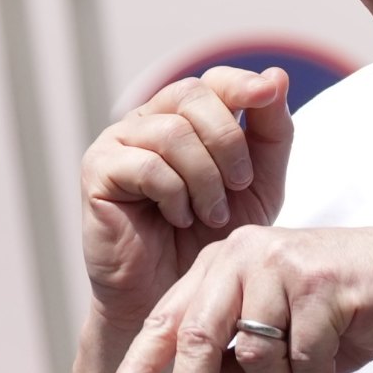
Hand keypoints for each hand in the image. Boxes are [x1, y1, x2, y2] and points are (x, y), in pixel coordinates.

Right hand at [79, 67, 294, 337]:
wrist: (172, 296)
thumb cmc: (210, 241)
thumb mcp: (257, 184)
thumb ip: (270, 132)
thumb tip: (276, 75)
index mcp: (183, 117)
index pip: (212, 79)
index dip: (240, 83)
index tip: (267, 95)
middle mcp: (146, 121)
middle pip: (192, 94)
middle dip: (228, 141)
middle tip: (240, 186)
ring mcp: (117, 143)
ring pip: (172, 132)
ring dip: (205, 177)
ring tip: (211, 214)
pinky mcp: (97, 171)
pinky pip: (146, 165)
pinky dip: (174, 194)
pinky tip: (179, 219)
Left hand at [102, 224, 372, 372]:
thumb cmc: (341, 312)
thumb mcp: (277, 339)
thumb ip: (232, 365)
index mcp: (222, 264)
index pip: (168, 318)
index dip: (140, 363)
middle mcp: (244, 256)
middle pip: (198, 340)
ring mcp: (281, 265)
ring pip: (255, 358)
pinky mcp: (319, 283)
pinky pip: (302, 360)